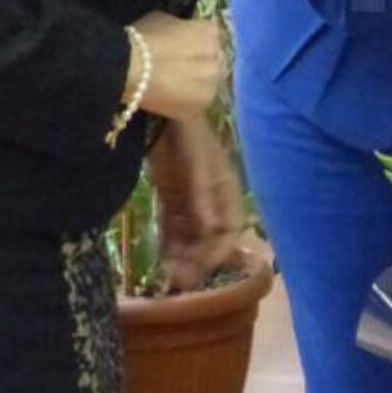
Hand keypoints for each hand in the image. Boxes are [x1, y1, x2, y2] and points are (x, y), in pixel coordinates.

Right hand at [136, 12, 227, 120]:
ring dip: (197, 86)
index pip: (212, 38)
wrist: (130, 68)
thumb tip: (181, 34)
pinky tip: (171, 102)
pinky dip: (187, 104)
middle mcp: (218, 57)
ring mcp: (213, 84)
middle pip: (215, 62)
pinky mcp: (202, 106)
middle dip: (202, 66)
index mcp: (211, 32)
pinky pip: (198, 105)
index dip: (198, 45)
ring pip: (209, 85)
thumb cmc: (143, 39)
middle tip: (181, 71)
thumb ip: (181, 27)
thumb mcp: (164, 20)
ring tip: (176, 89)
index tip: (186, 51)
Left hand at [147, 113, 245, 290]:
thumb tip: (212, 230)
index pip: (231, 230)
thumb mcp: (197, 165)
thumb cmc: (186, 133)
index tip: (202, 270)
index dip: (219, 252)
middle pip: (210, 237)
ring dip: (183, 256)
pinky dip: (169, 243)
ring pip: (190, 235)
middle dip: (198, 260)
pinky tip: (162, 259)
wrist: (160, 111)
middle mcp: (212, 197)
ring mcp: (191, 197)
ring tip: (169, 276)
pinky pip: (173, 225)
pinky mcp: (171, 194)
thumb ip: (204, 196)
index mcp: (226, 190)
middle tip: (179, 281)